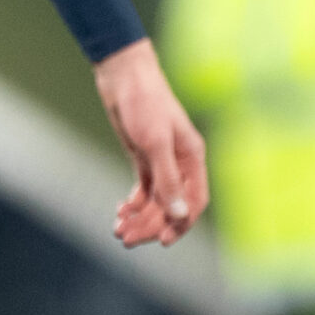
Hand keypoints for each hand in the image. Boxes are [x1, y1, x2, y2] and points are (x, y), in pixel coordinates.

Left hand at [92, 38, 206, 247]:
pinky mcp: (143, 156)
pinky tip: (121, 211)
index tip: (162, 239)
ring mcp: (161, 160)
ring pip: (154, 200)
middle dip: (151, 224)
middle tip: (128, 239)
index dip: (181, 223)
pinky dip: (133, 202)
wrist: (122, 75)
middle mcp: (180, 163)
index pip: (195, 201)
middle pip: (170, 205)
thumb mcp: (155, 141)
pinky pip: (143, 189)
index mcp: (192, 158)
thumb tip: (179, 213)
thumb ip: (167, 178)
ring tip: (119, 231)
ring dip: (139, 217)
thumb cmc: (144, 102)